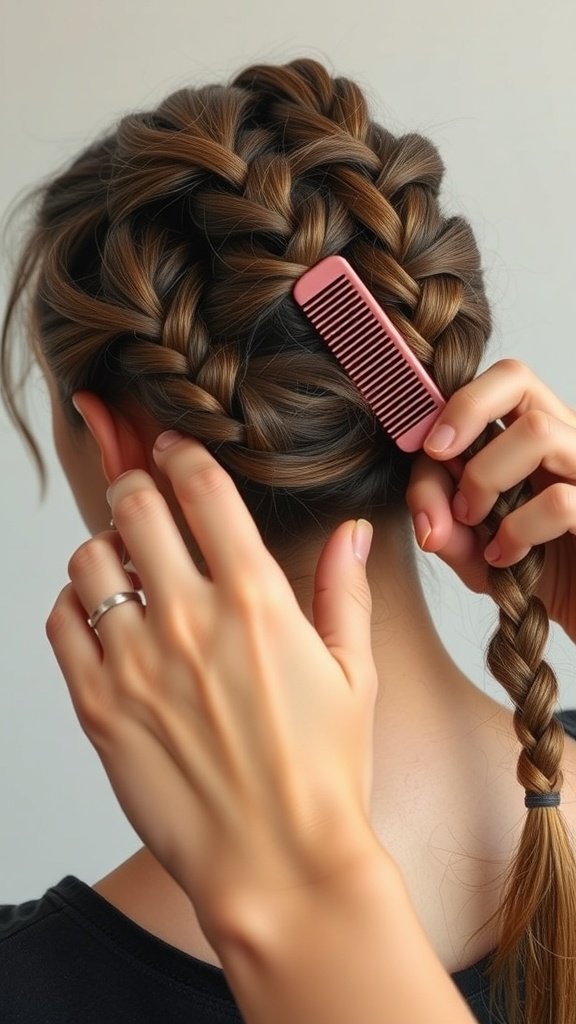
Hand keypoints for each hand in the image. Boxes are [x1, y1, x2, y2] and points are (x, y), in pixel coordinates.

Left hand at [46, 432, 381, 946]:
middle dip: (136, 487)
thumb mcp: (354, 674)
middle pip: (135, 507)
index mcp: (256, 599)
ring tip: (123, 566)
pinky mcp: (98, 706)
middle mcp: (189, 619)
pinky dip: (74, 604)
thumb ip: (344, 591)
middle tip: (140, 495)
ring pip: (89, 558)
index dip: (182, 454)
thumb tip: (353, 532)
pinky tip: (101, 617)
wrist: (277, 865)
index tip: (174, 448)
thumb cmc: (323, 774)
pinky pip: (61, 622)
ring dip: (105, 548)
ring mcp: (136, 662)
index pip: (201, 490)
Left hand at [406, 359, 575, 641]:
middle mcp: (566, 440)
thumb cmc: (539, 575)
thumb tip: (427, 523)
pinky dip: (518, 530)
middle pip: (516, 377)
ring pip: (537, 430)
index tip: (424, 446)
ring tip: (474, 519)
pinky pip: (559, 500)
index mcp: (534, 437)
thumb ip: (445, 526)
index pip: (494, 385)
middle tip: (438, 454)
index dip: (450, 405)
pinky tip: (506, 558)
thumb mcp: (476, 552)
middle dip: (464, 411)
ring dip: (485, 476)